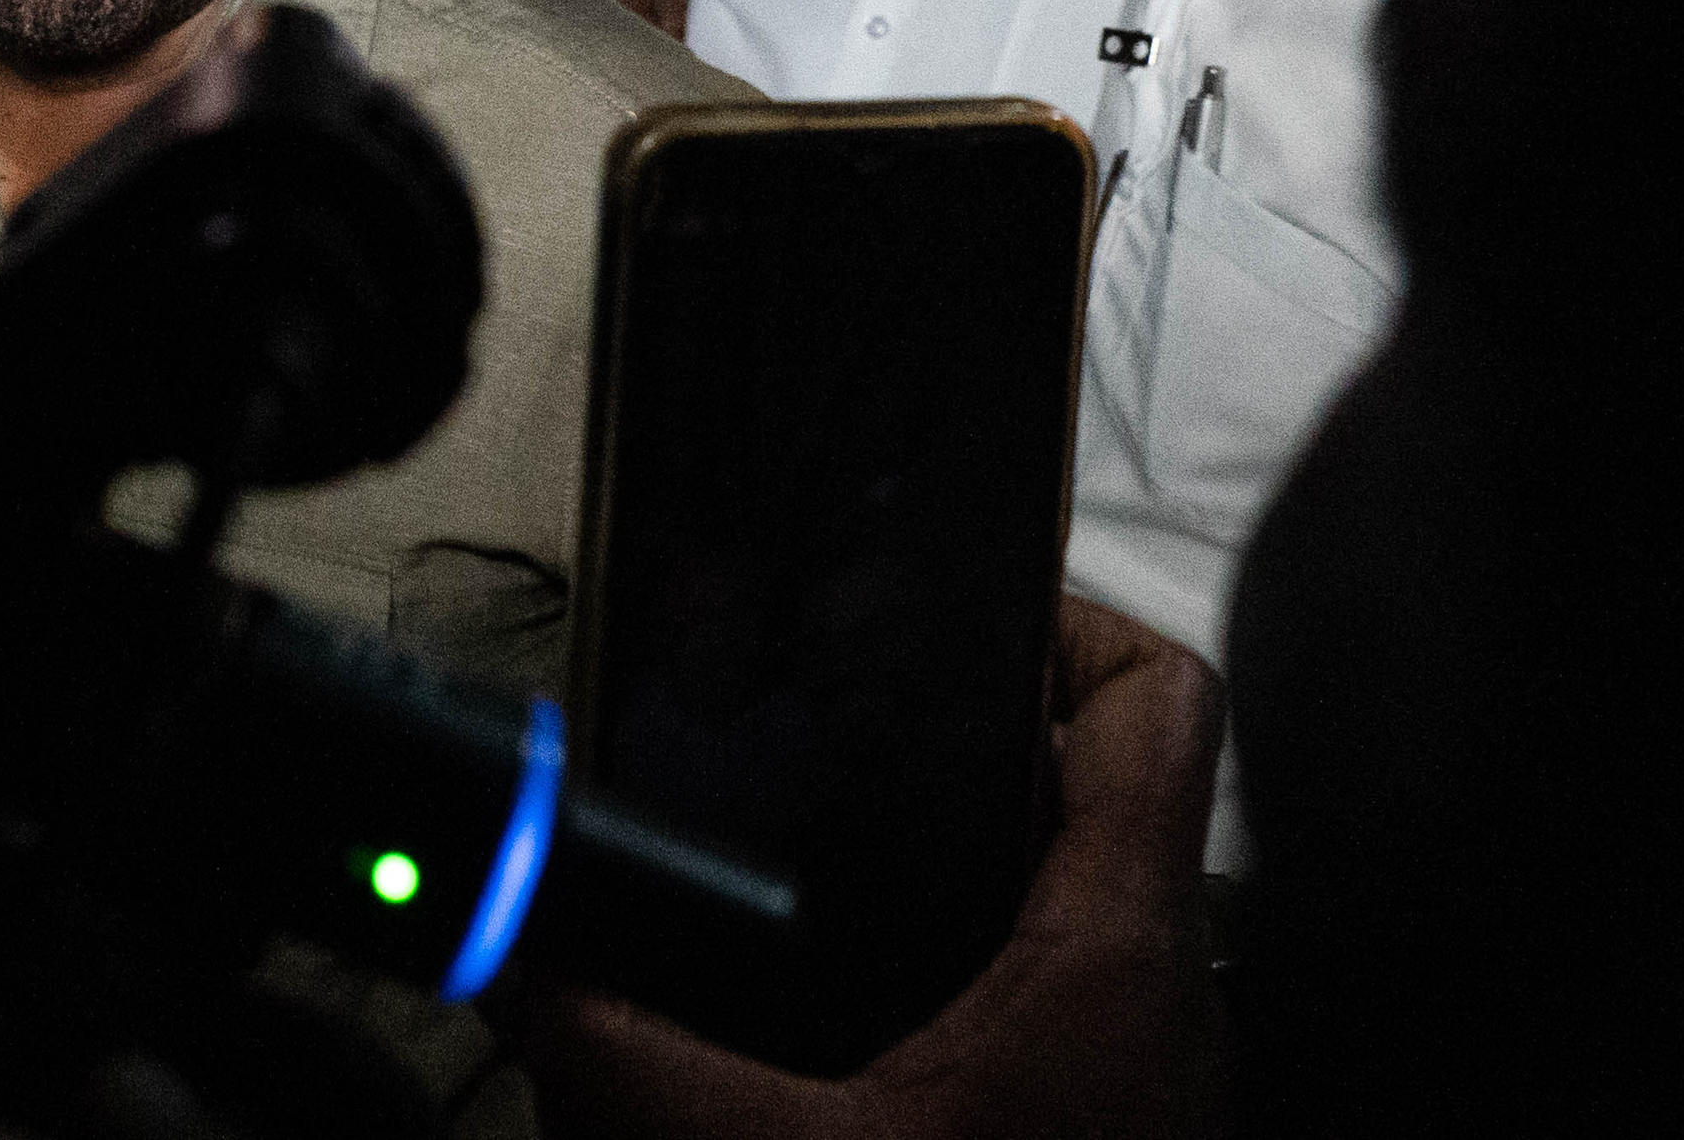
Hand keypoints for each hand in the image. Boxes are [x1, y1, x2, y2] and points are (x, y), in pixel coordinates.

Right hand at [509, 598, 1226, 1139]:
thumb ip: (623, 1052)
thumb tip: (521, 965)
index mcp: (1117, 952)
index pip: (1162, 699)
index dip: (1064, 613)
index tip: (937, 603)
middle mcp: (1158, 998)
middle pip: (1107, 787)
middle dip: (965, 737)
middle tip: (831, 720)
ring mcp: (1141, 1080)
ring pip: (1078, 903)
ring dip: (959, 863)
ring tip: (814, 844)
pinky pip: (1048, 1008)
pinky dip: (955, 973)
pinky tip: (837, 1017)